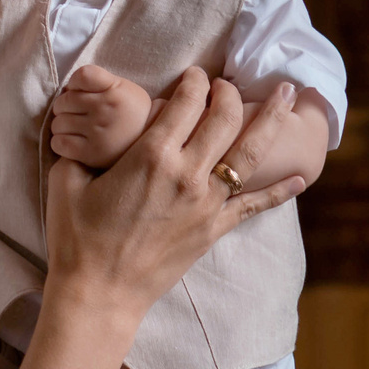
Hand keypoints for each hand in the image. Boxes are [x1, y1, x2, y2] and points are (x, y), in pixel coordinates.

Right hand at [42, 69, 308, 325]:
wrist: (99, 293)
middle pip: (224, 117)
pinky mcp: (214, 229)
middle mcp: (186, 174)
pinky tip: (301, 177)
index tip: (193, 75)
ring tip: (289, 95)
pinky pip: (256, 205)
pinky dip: (281, 191)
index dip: (193, 81)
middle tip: (227, 84)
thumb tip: (88, 128)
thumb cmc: (76, 238)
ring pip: (250, 152)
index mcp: (150, 155)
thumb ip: (83, 147)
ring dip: (273, 119)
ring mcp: (206, 203)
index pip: (185, 101)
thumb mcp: (67, 180)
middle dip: (230, 92)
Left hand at [48, 65, 159, 168]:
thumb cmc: (130, 113)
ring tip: (73, 128)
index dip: (74, 83)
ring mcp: (98, 132)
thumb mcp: (123, 88)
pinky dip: (59, 142)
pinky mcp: (91, 154)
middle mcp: (106, 109)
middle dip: (64, 107)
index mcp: (115, 90)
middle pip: (64, 101)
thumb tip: (66, 89)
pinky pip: (59, 143)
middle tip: (73, 113)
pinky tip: (71, 141)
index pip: (82, 76)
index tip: (78, 91)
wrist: (149, 145)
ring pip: (58, 123)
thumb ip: (99, 81)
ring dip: (61, 125)